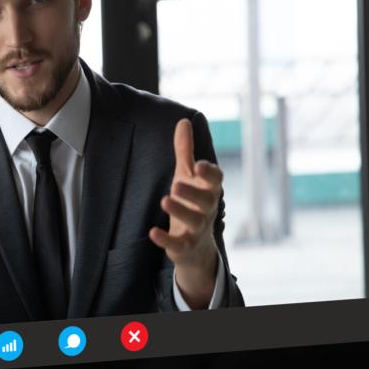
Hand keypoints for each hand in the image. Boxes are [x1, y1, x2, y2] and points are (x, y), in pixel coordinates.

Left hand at [149, 118, 222, 304]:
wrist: (196, 246)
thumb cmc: (192, 202)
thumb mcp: (187, 175)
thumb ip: (185, 151)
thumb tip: (183, 121)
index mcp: (208, 190)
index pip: (216, 180)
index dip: (209, 174)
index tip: (199, 165)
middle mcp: (207, 209)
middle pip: (206, 201)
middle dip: (193, 192)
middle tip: (176, 183)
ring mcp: (197, 229)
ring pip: (194, 221)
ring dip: (180, 211)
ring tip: (164, 201)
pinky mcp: (185, 246)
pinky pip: (178, 244)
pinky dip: (166, 239)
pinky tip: (152, 232)